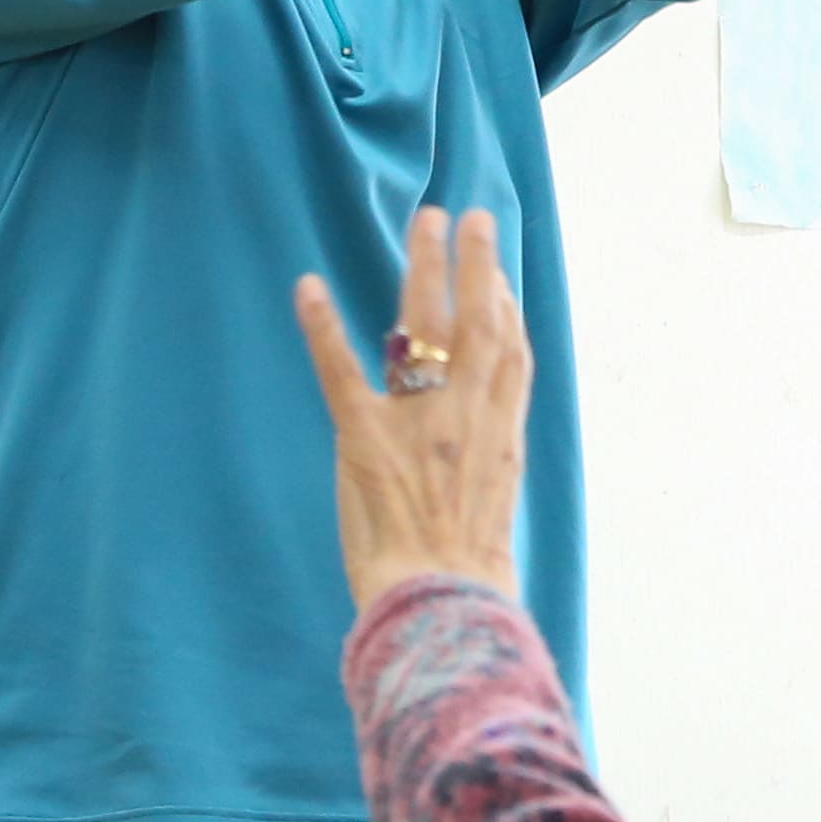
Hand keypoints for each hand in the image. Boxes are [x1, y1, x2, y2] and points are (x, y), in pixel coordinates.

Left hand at [293, 207, 531, 611]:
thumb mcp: (498, 514)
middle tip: (468, 217)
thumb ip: (488, 468)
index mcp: (500, 437)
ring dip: (424, 267)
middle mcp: (467, 415)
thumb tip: (481, 454)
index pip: (512, 355)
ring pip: (426, 325)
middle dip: (476, 263)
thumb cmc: (471, 578)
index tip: (500, 276)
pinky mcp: (364, 437)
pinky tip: (308, 287)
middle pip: (478, 320)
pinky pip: (342, 370)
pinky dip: (323, 326)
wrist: (443, 604)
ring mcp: (419, 421)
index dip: (507, 309)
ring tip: (422, 223)